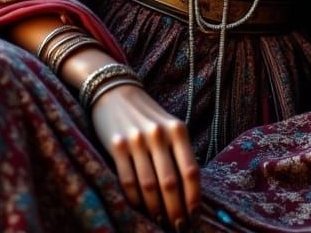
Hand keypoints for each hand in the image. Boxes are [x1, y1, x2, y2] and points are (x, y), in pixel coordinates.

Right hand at [90, 82, 199, 228]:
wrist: (115, 92)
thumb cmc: (148, 116)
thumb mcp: (169, 127)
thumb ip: (179, 153)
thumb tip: (189, 195)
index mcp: (177, 129)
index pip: (190, 172)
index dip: (194, 199)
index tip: (195, 218)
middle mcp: (158, 134)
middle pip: (170, 183)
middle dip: (175, 211)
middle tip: (178, 228)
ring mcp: (136, 140)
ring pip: (149, 186)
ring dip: (156, 210)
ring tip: (160, 223)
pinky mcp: (116, 145)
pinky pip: (128, 181)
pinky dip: (135, 200)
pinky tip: (141, 209)